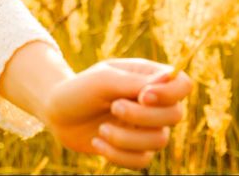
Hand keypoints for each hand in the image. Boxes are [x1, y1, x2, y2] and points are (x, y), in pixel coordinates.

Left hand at [40, 57, 192, 169]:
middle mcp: (153, 103)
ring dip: (127, 137)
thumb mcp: (103, 80)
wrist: (56, 112)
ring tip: (102, 128)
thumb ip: (135, 82)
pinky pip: (142, 161)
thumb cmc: (80, 89)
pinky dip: (118, 155)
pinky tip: (98, 142)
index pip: (182, 84)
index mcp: (148, 78)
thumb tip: (168, 78)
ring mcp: (145, 128)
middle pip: (175, 115)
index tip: (143, 96)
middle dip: (143, 115)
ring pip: (160, 141)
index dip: (170, 93)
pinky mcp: (134, 150)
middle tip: (114, 107)